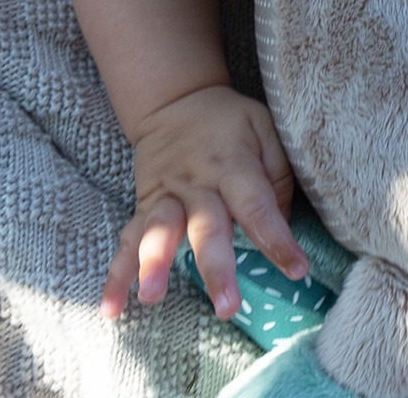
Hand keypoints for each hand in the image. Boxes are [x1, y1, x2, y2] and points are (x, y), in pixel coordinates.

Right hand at [101, 83, 305, 319]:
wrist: (177, 100)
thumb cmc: (230, 123)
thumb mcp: (265, 128)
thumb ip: (278, 173)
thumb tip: (281, 223)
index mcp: (234, 165)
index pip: (258, 206)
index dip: (277, 238)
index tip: (296, 269)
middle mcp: (199, 183)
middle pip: (207, 227)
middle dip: (216, 268)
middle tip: (227, 307)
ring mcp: (167, 195)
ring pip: (160, 230)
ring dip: (155, 263)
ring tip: (152, 296)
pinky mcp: (145, 205)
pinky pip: (128, 240)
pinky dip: (117, 274)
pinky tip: (112, 307)